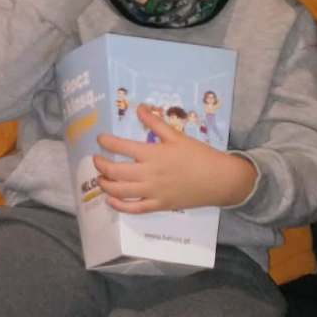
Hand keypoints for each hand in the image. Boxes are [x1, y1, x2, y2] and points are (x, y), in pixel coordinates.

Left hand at [93, 104, 256, 211]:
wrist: (220, 180)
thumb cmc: (199, 155)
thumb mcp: (177, 136)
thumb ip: (155, 123)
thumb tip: (139, 108)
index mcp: (153, 154)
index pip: (121, 146)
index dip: (107, 142)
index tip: (100, 139)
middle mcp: (149, 174)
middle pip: (115, 171)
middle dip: (101, 164)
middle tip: (96, 159)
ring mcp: (153, 192)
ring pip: (121, 191)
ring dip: (106, 184)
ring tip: (100, 178)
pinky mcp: (159, 205)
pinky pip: (134, 208)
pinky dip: (119, 206)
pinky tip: (111, 200)